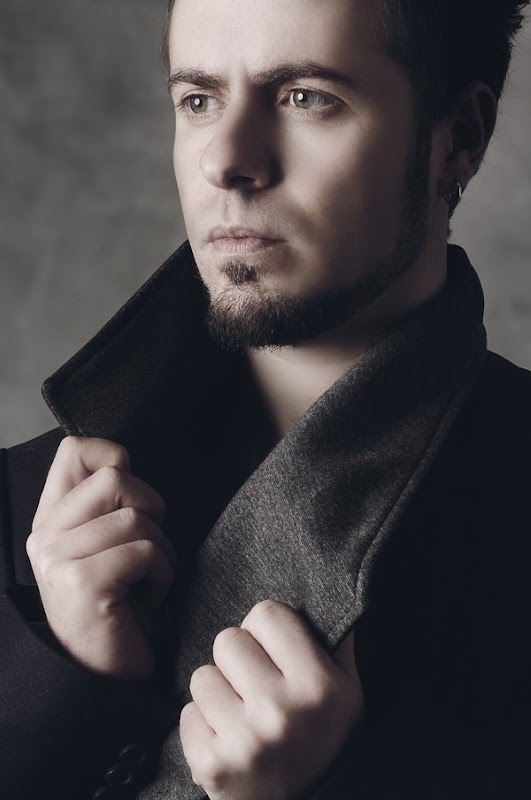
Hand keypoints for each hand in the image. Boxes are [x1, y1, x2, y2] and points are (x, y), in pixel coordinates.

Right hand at [26, 436, 175, 677]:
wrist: (108, 675)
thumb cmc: (120, 605)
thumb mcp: (107, 546)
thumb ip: (106, 504)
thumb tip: (124, 458)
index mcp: (50, 519)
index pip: (73, 450)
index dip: (113, 455)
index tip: (130, 497)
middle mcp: (46, 535)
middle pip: (116, 476)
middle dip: (151, 510)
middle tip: (146, 551)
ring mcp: (59, 558)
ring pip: (138, 517)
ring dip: (162, 551)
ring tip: (146, 581)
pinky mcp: (83, 582)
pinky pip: (147, 552)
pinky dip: (163, 576)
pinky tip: (146, 601)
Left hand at [179, 599, 363, 799]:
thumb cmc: (327, 739)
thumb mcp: (350, 692)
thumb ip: (339, 643)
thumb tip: (341, 594)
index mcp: (318, 686)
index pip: (267, 614)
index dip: (268, 631)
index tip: (275, 651)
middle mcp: (280, 711)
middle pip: (228, 640)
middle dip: (240, 660)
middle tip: (257, 686)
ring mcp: (244, 741)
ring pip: (202, 676)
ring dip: (219, 693)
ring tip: (243, 715)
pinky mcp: (212, 766)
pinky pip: (186, 714)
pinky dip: (203, 726)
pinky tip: (228, 740)